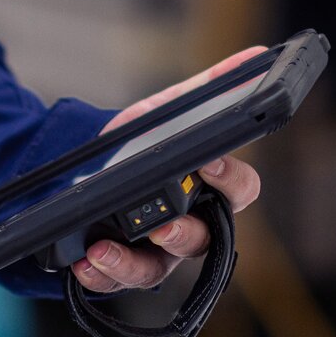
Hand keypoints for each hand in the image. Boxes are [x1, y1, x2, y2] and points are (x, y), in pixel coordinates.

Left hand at [71, 47, 264, 292]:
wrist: (86, 166)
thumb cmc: (141, 143)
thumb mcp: (167, 112)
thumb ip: (208, 89)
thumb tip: (253, 56)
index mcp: (209, 189)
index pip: (240, 191)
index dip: (231, 180)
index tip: (211, 161)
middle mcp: (189, 225)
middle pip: (201, 241)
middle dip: (182, 234)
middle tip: (161, 226)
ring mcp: (156, 252)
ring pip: (157, 270)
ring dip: (131, 264)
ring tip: (102, 250)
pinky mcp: (120, 266)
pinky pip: (116, 280)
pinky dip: (99, 274)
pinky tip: (82, 260)